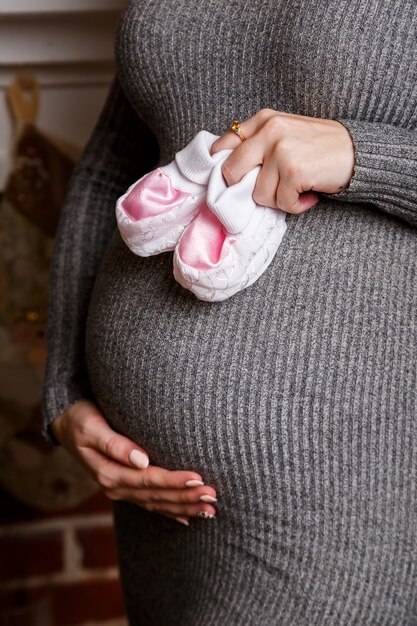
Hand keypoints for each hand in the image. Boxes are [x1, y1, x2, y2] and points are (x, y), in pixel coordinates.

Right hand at [50, 399, 216, 525]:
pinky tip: (188, 519)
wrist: (66, 425)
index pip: (149, 480)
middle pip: (157, 495)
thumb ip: (115, 444)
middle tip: (213, 497)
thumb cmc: (81, 420)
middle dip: (186, 497)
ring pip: (157, 503)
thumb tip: (141, 459)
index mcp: (109, 473)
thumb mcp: (92, 427)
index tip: (198, 479)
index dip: (174, 480)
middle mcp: (116, 487)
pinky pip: (151, 504)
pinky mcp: (125, 488)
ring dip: (184, 507)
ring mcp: (121, 490)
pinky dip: (170, 512)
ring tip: (210, 510)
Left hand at [210, 108, 354, 213]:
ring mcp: (281, 150)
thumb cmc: (318, 148)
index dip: (223, 169)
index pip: (223, 145)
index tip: (232, 182)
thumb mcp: (284, 134)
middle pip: (231, 172)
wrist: (357, 152)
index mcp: (264, 120)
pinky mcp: (294, 171)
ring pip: (259, 194)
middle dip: (244, 189)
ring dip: (278, 200)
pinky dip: (295, 206)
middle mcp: (270, 131)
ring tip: (296, 189)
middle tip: (267, 190)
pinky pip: (281, 203)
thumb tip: (226, 171)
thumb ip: (257, 144)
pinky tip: (308, 194)